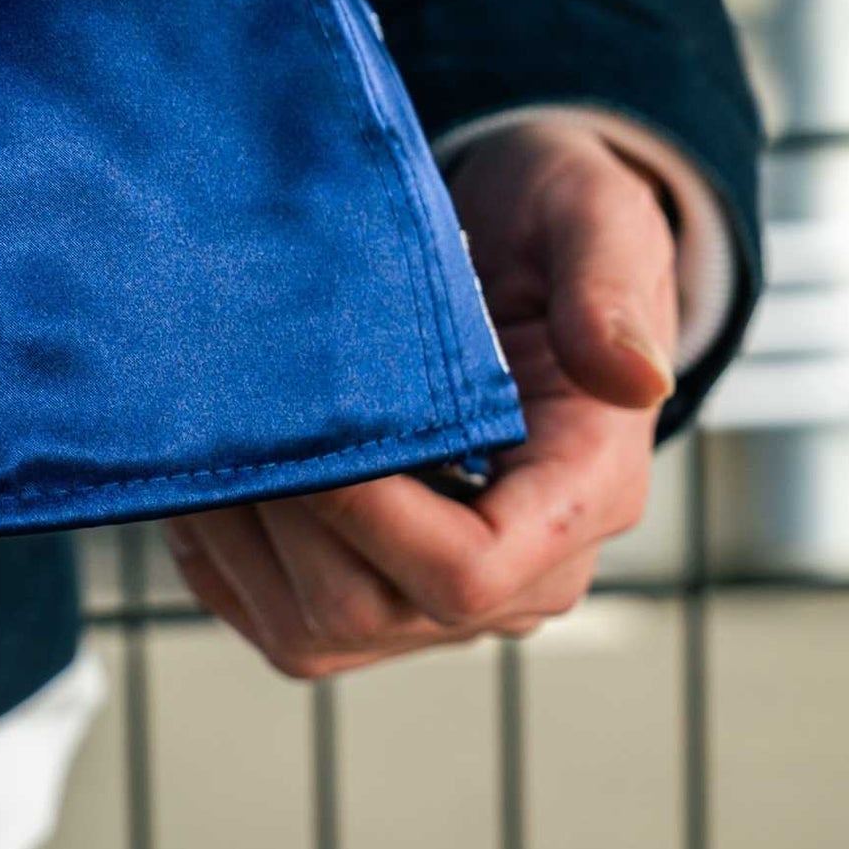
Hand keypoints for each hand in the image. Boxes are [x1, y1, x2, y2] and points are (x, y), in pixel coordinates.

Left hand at [165, 118, 678, 677]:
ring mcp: (445, 600)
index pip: (471, 572)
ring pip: (313, 632)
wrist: (512, 246)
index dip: (366, 518)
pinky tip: (209, 475)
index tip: (307, 429)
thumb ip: (610, 291)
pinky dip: (222, 560)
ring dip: (238, 543)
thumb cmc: (552, 222)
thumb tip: (639, 379)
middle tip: (234, 417)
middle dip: (281, 519)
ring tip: (210, 438)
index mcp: (587, 493)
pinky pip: (278, 619)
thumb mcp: (597, 217)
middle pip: (370, 609)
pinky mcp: (379, 598)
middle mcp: (524, 574)